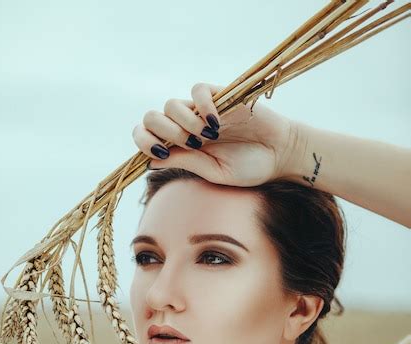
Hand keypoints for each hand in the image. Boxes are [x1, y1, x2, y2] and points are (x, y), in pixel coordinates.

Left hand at [132, 82, 302, 186]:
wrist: (280, 155)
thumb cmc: (249, 168)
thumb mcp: (214, 172)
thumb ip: (185, 163)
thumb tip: (149, 161)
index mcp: (181, 147)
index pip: (147, 136)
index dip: (144, 141)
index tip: (160, 153)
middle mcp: (187, 126)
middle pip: (152, 117)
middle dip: (164, 132)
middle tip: (190, 145)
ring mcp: (202, 111)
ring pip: (171, 104)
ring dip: (184, 123)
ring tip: (207, 137)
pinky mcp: (220, 96)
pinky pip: (198, 90)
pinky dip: (201, 106)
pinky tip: (216, 123)